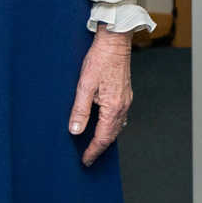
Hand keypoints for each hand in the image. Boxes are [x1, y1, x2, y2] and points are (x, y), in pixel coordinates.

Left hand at [69, 29, 135, 165]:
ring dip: (106, 138)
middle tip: (88, 157)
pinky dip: (111, 126)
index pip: (103, 138)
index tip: (85, 161)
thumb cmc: (100, 59)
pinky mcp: (125, 93)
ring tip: (95, 145)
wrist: (115, 41)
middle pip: (112, 135)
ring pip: (117, 126)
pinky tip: (104, 124)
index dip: (93, 151)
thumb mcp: (84, 85)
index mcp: (112, 107)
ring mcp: (126, 99)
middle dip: (100, 148)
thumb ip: (80, 110)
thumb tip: (75, 131)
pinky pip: (120, 116)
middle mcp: (122, 106)